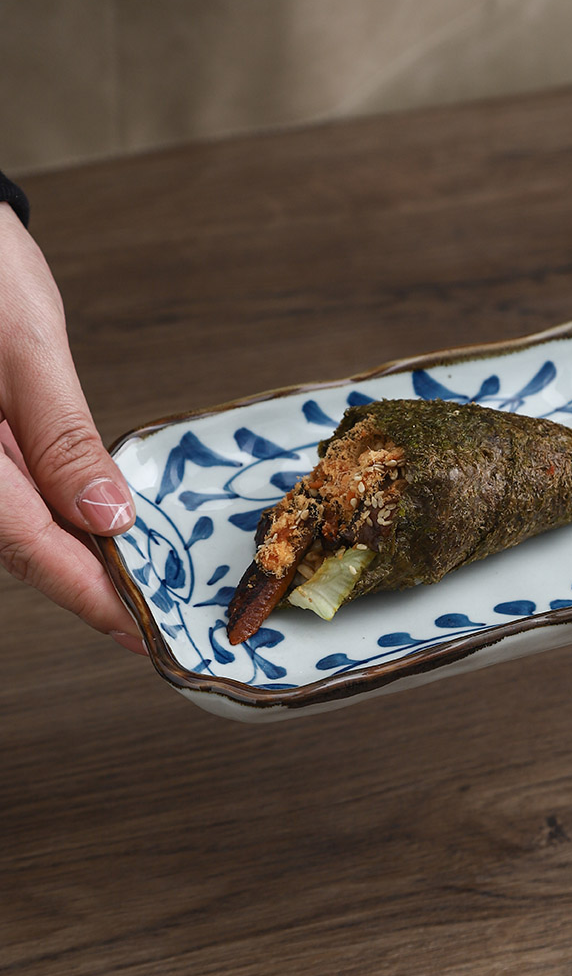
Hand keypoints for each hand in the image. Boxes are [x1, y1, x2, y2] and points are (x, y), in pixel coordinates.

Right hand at [0, 203, 144, 652]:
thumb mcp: (22, 342)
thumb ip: (60, 435)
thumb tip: (106, 515)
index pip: (31, 546)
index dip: (91, 595)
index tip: (143, 633)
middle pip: (22, 546)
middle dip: (88, 588)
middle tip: (153, 620)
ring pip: (16, 527)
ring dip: (74, 558)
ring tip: (135, 586)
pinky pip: (10, 496)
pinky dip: (55, 518)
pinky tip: (95, 527)